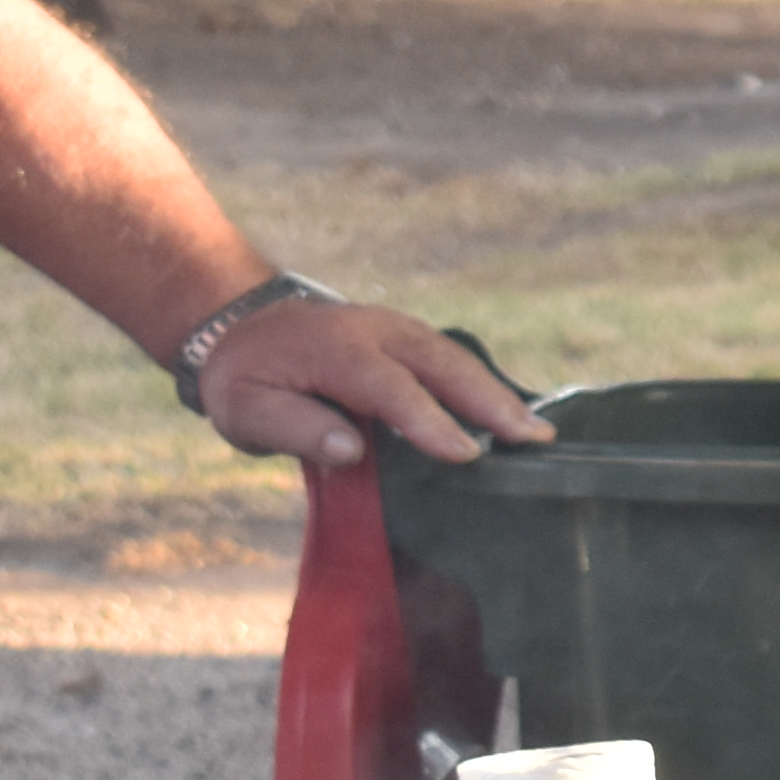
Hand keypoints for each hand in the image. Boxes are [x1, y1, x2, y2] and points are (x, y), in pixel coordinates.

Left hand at [192, 300, 552, 471]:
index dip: (429, 421)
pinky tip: (507, 412)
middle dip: (490, 402)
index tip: (463, 454)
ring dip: (497, 394)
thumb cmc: (245, 377)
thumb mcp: (244, 409)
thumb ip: (294, 428)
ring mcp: (399, 329)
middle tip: (532, 437)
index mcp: (337, 350)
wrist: (245, 326)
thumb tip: (349, 450)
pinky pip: (452, 359)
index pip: (391, 388)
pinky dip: (483, 384)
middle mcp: (378, 331)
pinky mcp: (410, 337)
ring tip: (535, 430)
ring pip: (457, 359)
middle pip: (444, 364)